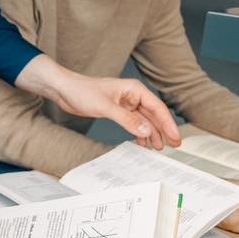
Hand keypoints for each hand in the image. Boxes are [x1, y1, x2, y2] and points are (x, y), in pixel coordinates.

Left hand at [16, 57, 180, 149]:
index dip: (168, 124)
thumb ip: (127, 120)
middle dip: (163, 130)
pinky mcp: (117, 111)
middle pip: (154, 115)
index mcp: (135, 90)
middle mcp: (133, 96)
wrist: (64, 89)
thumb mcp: (106, 107)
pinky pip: (133, 123)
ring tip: (158, 148)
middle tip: (173, 146)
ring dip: (152, 133)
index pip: (158, 108)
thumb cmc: (82, 91)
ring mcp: (125, 104)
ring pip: (144, 121)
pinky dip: (139, 133)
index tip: (175, 137)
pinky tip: (142, 143)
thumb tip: (146, 131)